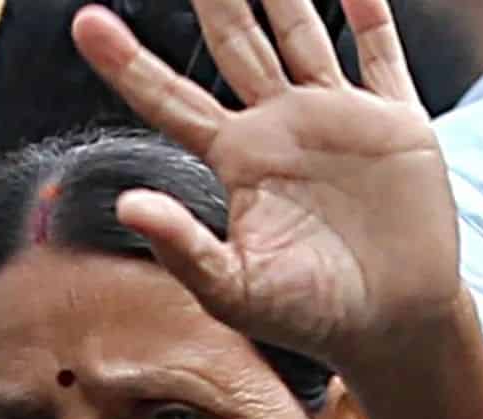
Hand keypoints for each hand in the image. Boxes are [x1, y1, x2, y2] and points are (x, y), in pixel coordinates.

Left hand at [72, 0, 464, 378]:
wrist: (393, 324)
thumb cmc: (313, 315)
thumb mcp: (238, 291)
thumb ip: (184, 249)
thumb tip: (128, 205)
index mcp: (238, 161)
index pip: (171, 99)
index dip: (128, 62)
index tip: (86, 20)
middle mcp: (281, 129)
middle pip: (235, 42)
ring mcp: (337, 120)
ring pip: (302, 35)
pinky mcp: (396, 125)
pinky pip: (380, 56)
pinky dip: (369, 17)